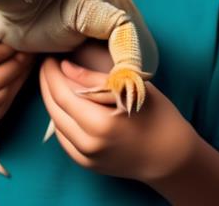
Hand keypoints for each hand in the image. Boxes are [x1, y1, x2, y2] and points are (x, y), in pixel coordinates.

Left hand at [38, 54, 198, 183]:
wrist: (171, 157)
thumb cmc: (158, 117)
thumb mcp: (130, 89)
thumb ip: (94, 79)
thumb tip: (64, 66)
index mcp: (100, 124)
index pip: (62, 93)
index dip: (51, 72)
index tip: (50, 55)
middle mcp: (89, 144)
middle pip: (54, 108)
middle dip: (47, 82)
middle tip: (47, 63)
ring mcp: (86, 158)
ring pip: (55, 123)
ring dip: (51, 99)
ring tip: (53, 78)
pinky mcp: (86, 164)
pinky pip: (63, 137)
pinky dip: (60, 117)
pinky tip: (63, 102)